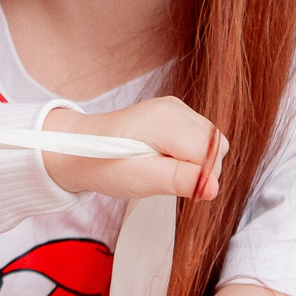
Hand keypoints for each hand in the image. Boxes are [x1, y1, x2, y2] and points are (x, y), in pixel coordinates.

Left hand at [42, 96, 226, 201]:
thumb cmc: (103, 164)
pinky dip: (189, 157)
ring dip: (195, 164)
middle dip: (200, 170)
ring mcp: (176, 109)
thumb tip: (214, 187)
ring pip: (212, 144)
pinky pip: (200, 141)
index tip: (175, 185)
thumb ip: (179, 180)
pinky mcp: (176, 117)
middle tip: (163, 178)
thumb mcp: (139, 179)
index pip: (211, 152)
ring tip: (159, 169)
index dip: (201, 176)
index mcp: (165, 119)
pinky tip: (163, 161)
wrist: (78, 149)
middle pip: (217, 146)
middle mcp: (174, 108)